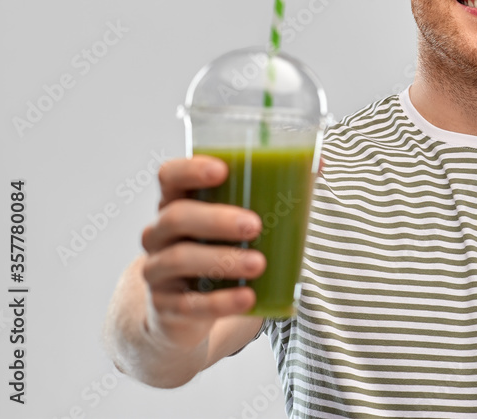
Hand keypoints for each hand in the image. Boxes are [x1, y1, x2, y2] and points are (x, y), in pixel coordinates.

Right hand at [139, 156, 265, 351]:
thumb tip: (319, 164)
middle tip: (255, 225)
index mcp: (177, 202)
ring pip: (180, 259)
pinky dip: (221, 301)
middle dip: (217, 220)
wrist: (186, 312)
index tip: (222, 170)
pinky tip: (247, 298)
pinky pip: (189, 304)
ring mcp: (157, 270)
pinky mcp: (166, 307)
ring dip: (223, 260)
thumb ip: (271, 194)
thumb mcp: (235, 221)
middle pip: (177, 217)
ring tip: (259, 264)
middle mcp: (158, 233)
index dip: (190, 169)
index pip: (170, 176)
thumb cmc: (218, 249)